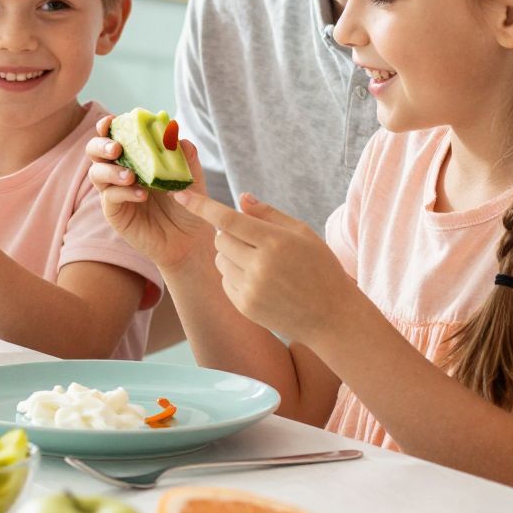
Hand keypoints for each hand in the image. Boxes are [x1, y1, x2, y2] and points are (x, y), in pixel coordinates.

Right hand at [86, 117, 211, 272]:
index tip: (112, 121)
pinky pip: (110, 197)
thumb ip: (186, 156)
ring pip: (96, 173)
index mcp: (135, 156)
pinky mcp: (115, 212)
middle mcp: (120, 171)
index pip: (115, 135)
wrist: (190, 238)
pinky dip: (123, 192)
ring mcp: (115, 192)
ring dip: (110, 170)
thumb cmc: (188, 204)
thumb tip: (176, 133)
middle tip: (116, 149)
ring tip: (131, 176)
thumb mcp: (192, 178)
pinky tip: (141, 195)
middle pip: (95, 151)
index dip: (108, 126)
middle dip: (101, 145)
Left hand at [174, 189, 351, 344]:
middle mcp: (260, 266)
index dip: (201, 206)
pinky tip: (260, 281)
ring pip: (219, 260)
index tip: (181, 195)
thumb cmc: (321, 268)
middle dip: (229, 234)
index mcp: (276, 242)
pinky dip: (235, 276)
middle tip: (253, 240)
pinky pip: (225, 281)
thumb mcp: (303, 233)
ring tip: (258, 262)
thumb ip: (269, 214)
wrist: (332, 317)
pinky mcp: (245, 306)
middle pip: (220, 239)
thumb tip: (241, 198)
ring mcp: (251, 289)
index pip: (228, 219)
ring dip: (230, 255)